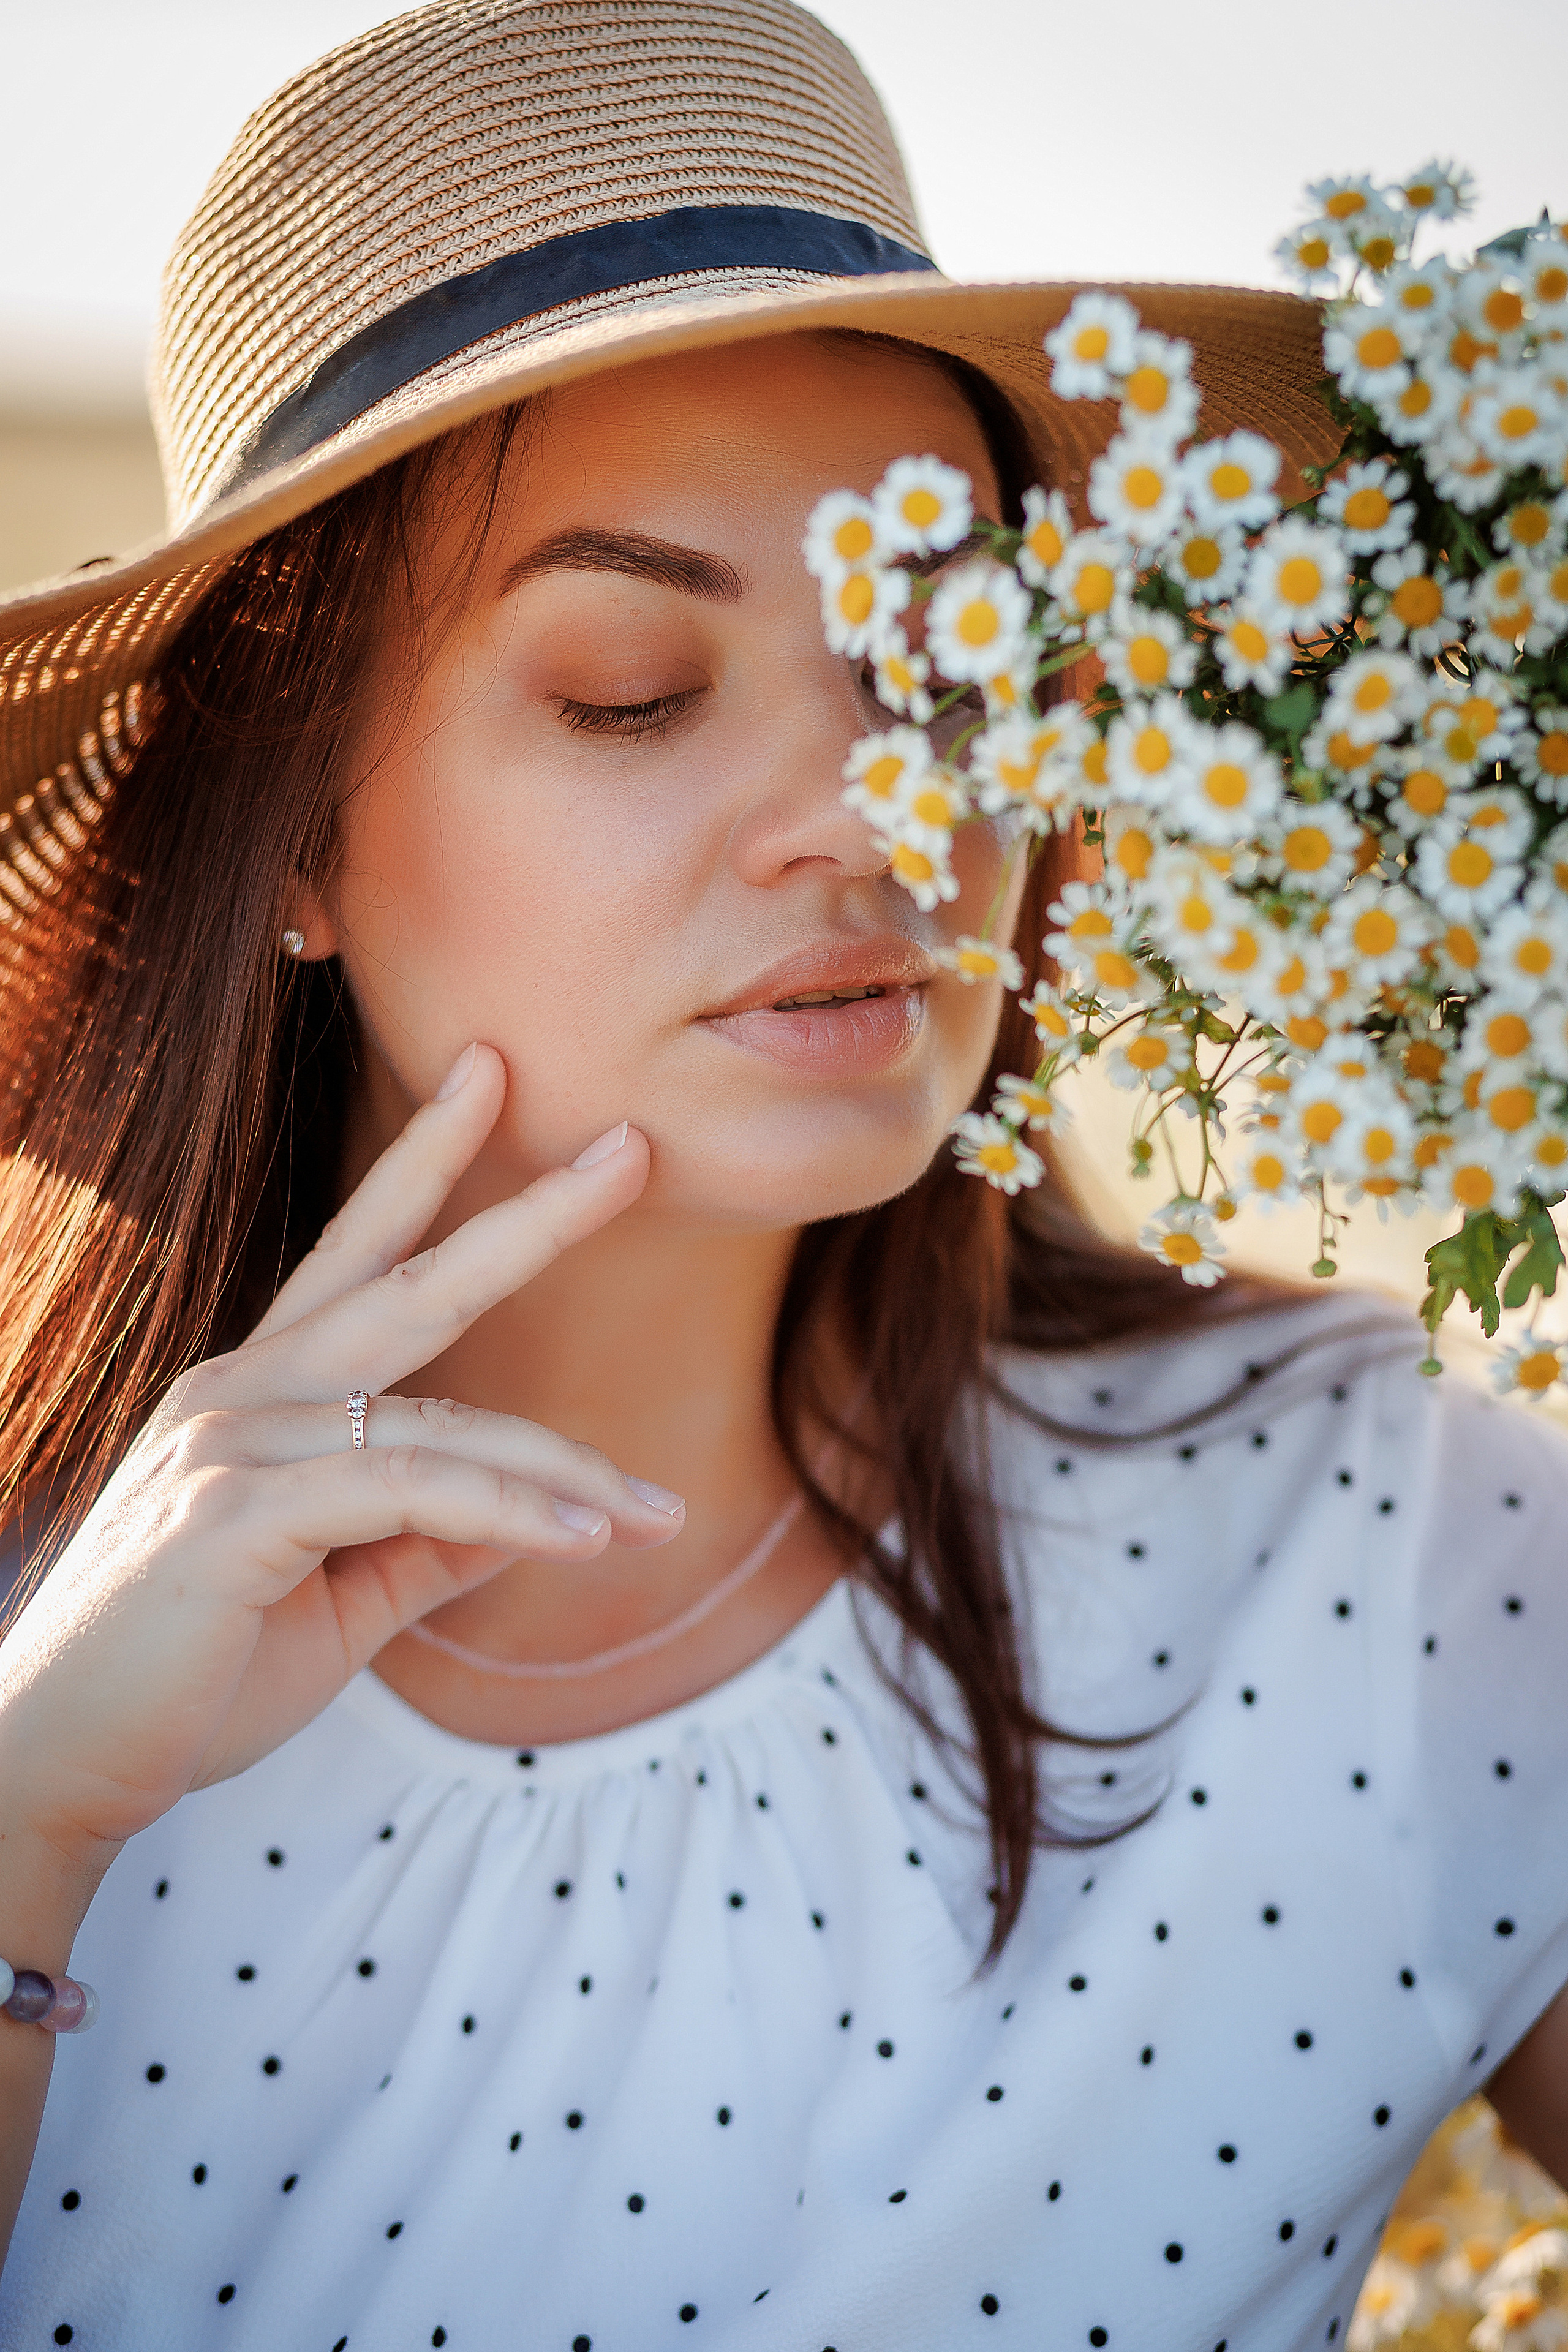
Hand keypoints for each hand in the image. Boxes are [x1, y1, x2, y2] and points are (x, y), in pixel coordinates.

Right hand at [0, 1045, 678, 1886]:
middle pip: (411, 1278)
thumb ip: (426, 1542)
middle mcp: (243, 1391)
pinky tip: (583, 1539)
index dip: (426, 1159)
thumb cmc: (193, 1676)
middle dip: (527, 1213)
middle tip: (632, 1147)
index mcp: (260, 1390)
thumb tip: (521, 1521)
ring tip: (654, 1513)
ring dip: (561, 1471)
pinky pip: (404, 1488)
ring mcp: (232, 1443)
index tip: (491, 1076)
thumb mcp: (340, 1593)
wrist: (64, 1764)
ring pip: (440, 1422)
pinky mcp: (234, 1514)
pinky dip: (505, 1511)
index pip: (361, 1252)